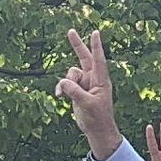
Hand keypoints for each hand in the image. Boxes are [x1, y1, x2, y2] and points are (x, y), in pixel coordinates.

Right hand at [57, 29, 118, 151]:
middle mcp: (93, 79)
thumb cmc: (98, 117)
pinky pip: (65, 83)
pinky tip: (59, 96)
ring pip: (71, 74)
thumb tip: (63, 82)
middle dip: (77, 45)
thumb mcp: (87, 104)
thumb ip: (75, 92)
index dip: (96, 46)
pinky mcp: (77, 91)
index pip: (99, 60)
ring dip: (65, 82)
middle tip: (71, 31)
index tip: (95, 32)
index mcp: (101, 81)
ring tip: (64, 94)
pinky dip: (61, 88)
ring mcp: (84, 84)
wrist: (96, 130)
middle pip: (84, 58)